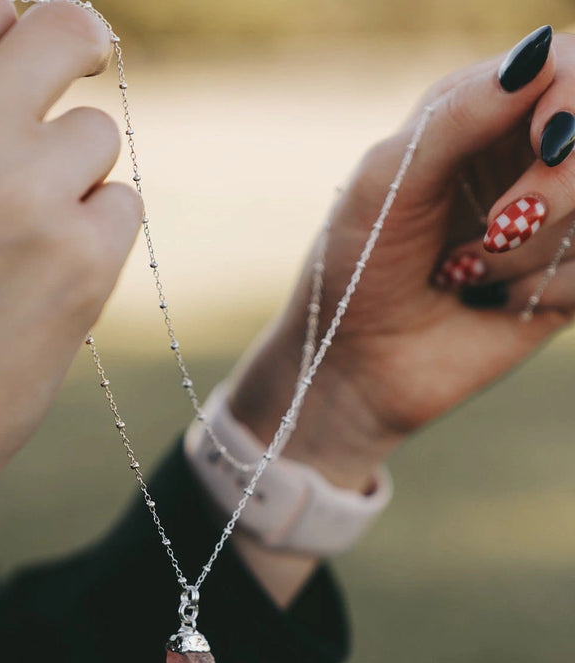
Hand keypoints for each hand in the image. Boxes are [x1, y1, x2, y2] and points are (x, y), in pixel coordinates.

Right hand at [0, 0, 139, 603]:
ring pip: (97, 134)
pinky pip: (124, 206)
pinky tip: (51, 281)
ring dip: (76, 175)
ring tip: (25, 239)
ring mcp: (26, 197)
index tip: (15, 58)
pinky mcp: (82, 262)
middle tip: (83, 61)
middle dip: (73, 47)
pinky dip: (99, 235)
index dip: (3, 34)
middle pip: (60, 31)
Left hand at [230, 27, 574, 492]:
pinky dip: (540, 290)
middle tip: (502, 226)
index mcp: (487, 112)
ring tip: (465, 272)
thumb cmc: (358, 263)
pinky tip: (490, 302)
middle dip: (559, 186)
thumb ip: (458, 116)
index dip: (574, 100)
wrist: (355, 363)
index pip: (573, 66)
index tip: (545, 140)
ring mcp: (553, 223)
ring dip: (530, 249)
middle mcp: (529, 159)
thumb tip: (538, 53)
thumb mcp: (388, 180)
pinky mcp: (565, 283)